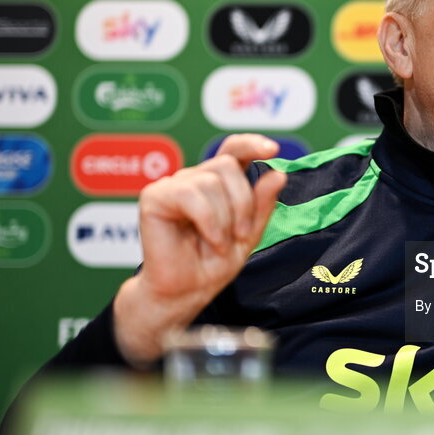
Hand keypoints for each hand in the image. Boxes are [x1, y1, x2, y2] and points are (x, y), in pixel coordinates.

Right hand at [112, 134, 286, 365]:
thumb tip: (278, 173)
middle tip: (240, 234)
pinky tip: (209, 239)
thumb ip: (262, 203)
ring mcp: (174, 185)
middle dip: (243, 202)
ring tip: (220, 243)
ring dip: (225, 218)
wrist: (187, 291)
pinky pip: (190, 194)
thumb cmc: (213, 263)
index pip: (233, 149)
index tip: (273, 150)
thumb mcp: (250, 232)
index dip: (251, 143)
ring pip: (211, 181)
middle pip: (228, 165)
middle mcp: (196, 178)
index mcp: (219, 183)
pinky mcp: (155, 197)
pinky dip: (208, 220)